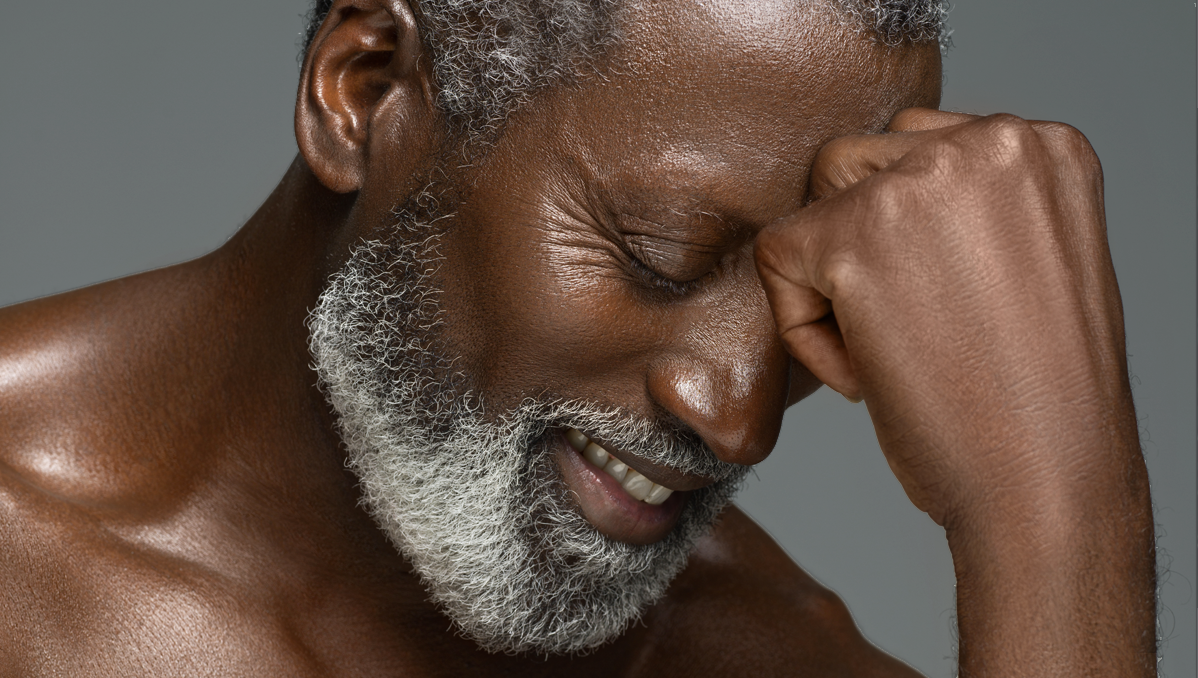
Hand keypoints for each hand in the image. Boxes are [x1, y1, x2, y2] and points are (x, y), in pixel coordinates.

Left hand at [755, 108, 1155, 675]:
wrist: (1045, 478)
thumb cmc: (1033, 392)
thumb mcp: (1029, 260)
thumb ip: (971, 206)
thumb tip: (881, 191)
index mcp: (1041, 146)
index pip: (921, 149)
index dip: (911, 237)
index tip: (952, 308)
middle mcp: (989, 142)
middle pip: (860, 162)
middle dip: (863, 244)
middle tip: (919, 333)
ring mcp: (923, 181)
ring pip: (816, 200)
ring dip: (832, 277)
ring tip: (895, 348)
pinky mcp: (855, 236)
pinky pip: (777, 257)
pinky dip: (802, 327)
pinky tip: (867, 375)